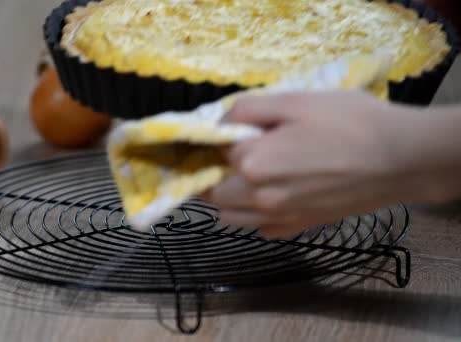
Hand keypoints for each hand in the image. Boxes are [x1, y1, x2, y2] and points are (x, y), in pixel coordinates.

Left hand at [202, 91, 456, 238]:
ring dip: (229, 198)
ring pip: (230, 217)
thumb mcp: (297, 101)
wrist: (401, 159)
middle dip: (216, 172)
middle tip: (237, 154)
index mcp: (253, 163)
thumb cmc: (351, 122)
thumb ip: (249, 109)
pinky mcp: (297, 228)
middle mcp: (259, 197)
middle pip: (214, 191)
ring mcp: (278, 217)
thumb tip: (222, 121)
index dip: (223, 138)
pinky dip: (255, 215)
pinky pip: (260, 228)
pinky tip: (273, 195)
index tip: (237, 130)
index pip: (216, 152)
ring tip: (248, 177)